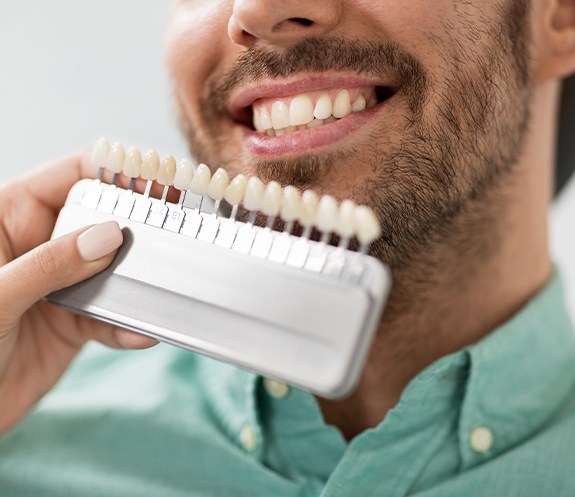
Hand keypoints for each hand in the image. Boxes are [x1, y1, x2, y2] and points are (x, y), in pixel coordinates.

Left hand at [0, 153, 157, 434]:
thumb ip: (51, 264)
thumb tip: (109, 235)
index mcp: (9, 219)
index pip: (69, 177)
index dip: (113, 173)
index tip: (156, 182)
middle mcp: (38, 246)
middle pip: (100, 221)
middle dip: (135, 229)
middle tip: (173, 234)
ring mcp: (58, 284)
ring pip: (111, 270)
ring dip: (137, 283)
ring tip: (161, 290)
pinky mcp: (72, 323)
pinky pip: (109, 316)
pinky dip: (127, 325)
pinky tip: (141, 333)